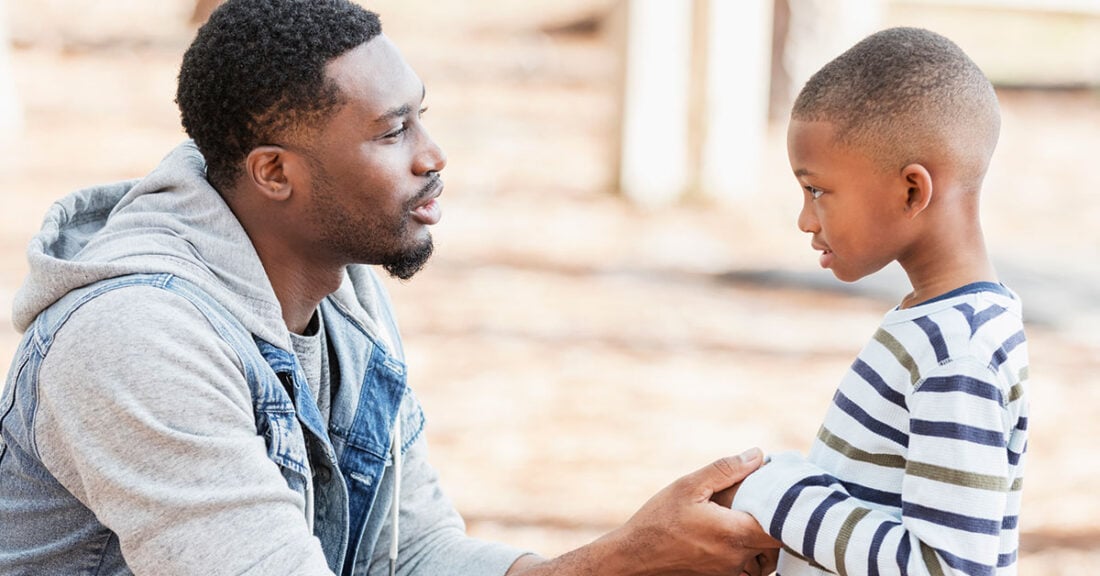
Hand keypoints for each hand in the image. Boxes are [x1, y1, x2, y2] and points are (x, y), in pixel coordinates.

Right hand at [607, 448, 779, 574]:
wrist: (634, 557)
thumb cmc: (658, 520)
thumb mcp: (688, 486)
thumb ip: (725, 470)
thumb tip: (758, 456)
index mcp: (734, 533)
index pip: (781, 526)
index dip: (790, 508)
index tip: (788, 491)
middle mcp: (738, 557)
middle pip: (777, 542)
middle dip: (778, 519)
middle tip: (771, 498)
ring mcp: (731, 572)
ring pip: (765, 555)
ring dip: (765, 537)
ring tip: (752, 514)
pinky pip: (750, 565)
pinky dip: (750, 550)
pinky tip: (735, 532)